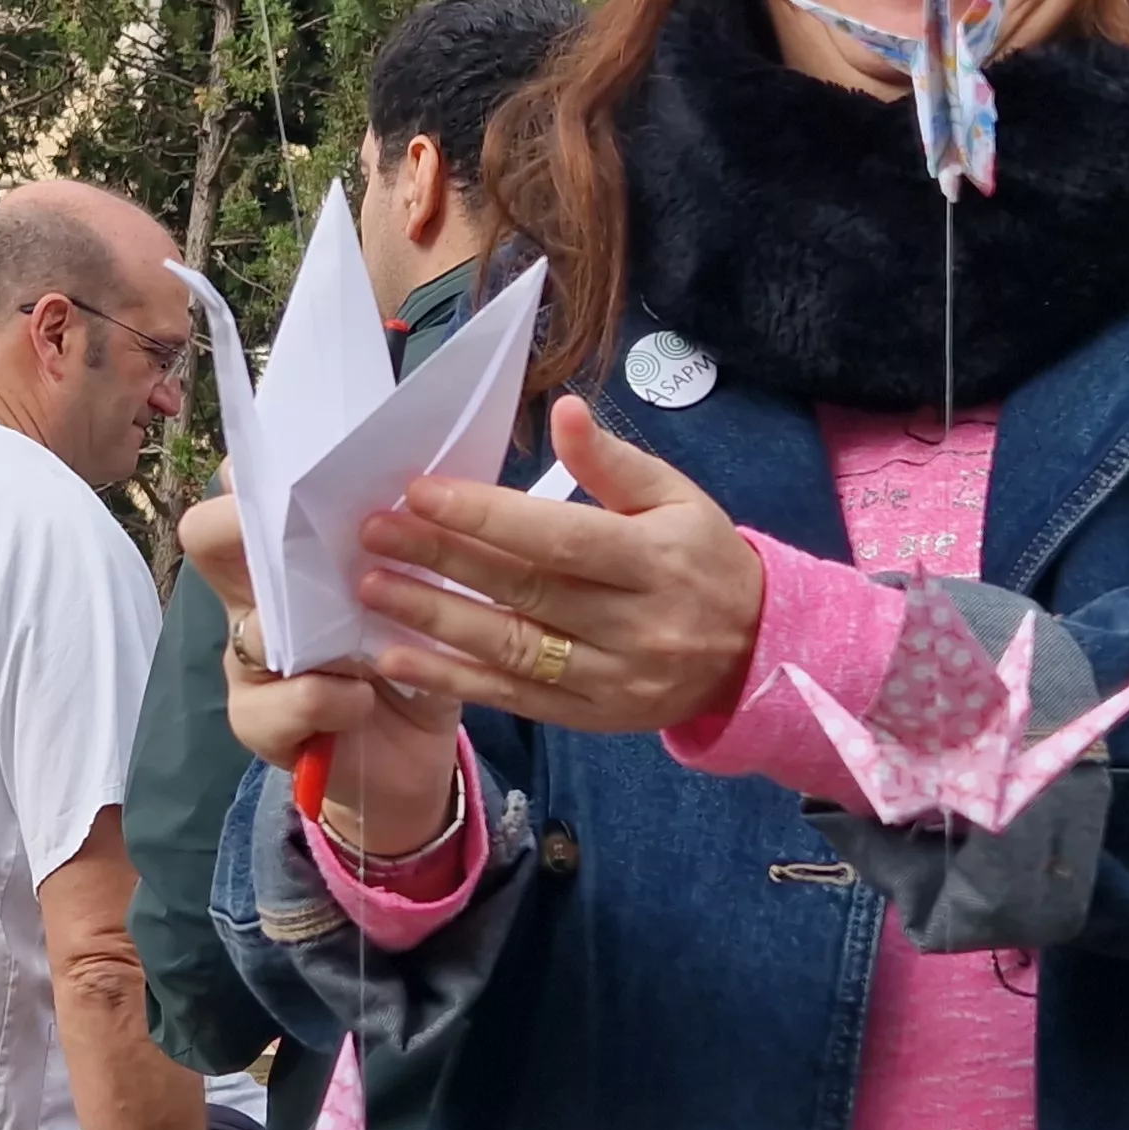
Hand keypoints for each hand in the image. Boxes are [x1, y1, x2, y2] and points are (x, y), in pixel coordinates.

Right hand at [187, 491, 465, 854]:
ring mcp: (247, 661)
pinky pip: (294, 694)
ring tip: (366, 652)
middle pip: (208, 536)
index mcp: (290, 560)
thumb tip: (417, 486)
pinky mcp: (258, 721)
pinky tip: (366, 702)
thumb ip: (403, 549)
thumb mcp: (416, 595)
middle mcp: (254, 600)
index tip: (297, 457)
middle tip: (302, 536)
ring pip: (254, 625)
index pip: (246, 492)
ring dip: (322, 636)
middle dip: (246, 526)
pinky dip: (341, 697)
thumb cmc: (410, 663)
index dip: (255, 468)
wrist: (408, 761)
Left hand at [351, 396, 762, 734]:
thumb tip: (563, 411)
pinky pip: (512, 699)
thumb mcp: (677, 498)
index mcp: (657, 558)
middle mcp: (636, 623)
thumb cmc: (704, 560)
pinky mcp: (592, 718)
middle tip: (374, 532)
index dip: (486, 516)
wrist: (755, 655)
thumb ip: (614, 462)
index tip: (421, 492)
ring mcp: (613, 678)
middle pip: (523, 590)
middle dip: (441, 558)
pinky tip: (398, 658)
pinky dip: (451, 680)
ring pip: (510, 649)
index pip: (559, 538)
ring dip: (432, 618)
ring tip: (373, 587)